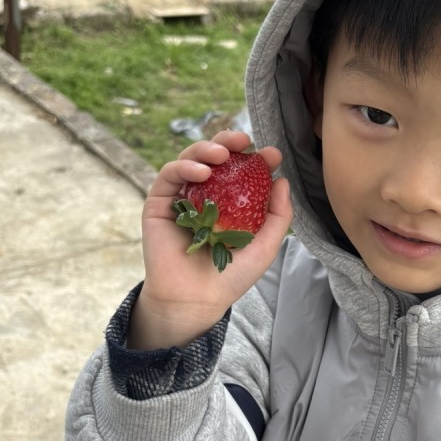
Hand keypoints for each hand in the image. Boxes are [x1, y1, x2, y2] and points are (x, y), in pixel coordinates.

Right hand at [130, 131, 292, 349]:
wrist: (195, 299)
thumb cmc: (230, 276)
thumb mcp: (264, 246)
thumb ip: (277, 216)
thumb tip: (282, 181)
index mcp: (228, 202)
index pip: (241, 172)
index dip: (256, 159)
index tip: (272, 154)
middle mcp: (204, 196)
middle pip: (214, 158)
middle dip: (228, 142)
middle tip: (244, 141)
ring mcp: (181, 198)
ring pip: (190, 159)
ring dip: (205, 149)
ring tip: (222, 154)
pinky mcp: (158, 204)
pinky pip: (169, 175)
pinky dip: (184, 167)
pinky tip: (201, 173)